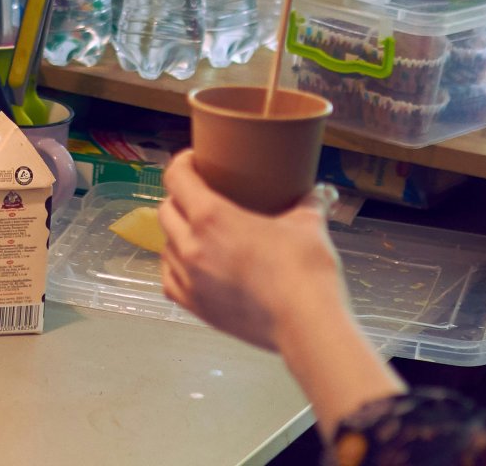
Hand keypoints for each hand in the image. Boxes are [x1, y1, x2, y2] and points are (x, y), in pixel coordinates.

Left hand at [158, 151, 344, 352]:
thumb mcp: (308, 224)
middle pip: (165, 211)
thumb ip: (309, 202)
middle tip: (199, 194)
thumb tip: (320, 192)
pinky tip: (190, 265)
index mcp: (212, 218)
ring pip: (165, 246)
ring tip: (196, 230)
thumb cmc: (305, 270)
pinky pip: (169, 280)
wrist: (305, 325)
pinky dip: (174, 267)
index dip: (181, 163)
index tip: (194, 160)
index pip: (176, 179)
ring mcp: (190, 280)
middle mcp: (191, 247)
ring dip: (176, 233)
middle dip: (178, 197)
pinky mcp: (196, 308)